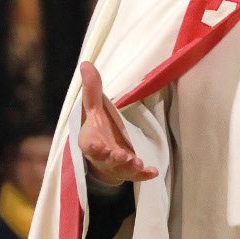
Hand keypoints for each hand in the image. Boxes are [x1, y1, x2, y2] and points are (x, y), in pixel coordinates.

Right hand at [77, 61, 158, 184]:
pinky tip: (154, 171)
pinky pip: (136, 176)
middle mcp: (102, 156)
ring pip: (121, 169)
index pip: (89, 144)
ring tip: (137, 162)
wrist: (103, 154)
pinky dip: (144, 175)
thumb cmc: (98, 129)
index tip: (96, 145)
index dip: (92, 146)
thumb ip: (92, 89)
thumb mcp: (94, 109)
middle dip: (113, 158)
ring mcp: (115, 165)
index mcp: (91, 140)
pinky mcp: (128, 172)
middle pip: (106, 159)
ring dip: (129, 166)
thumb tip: (85, 63)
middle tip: (122, 155)